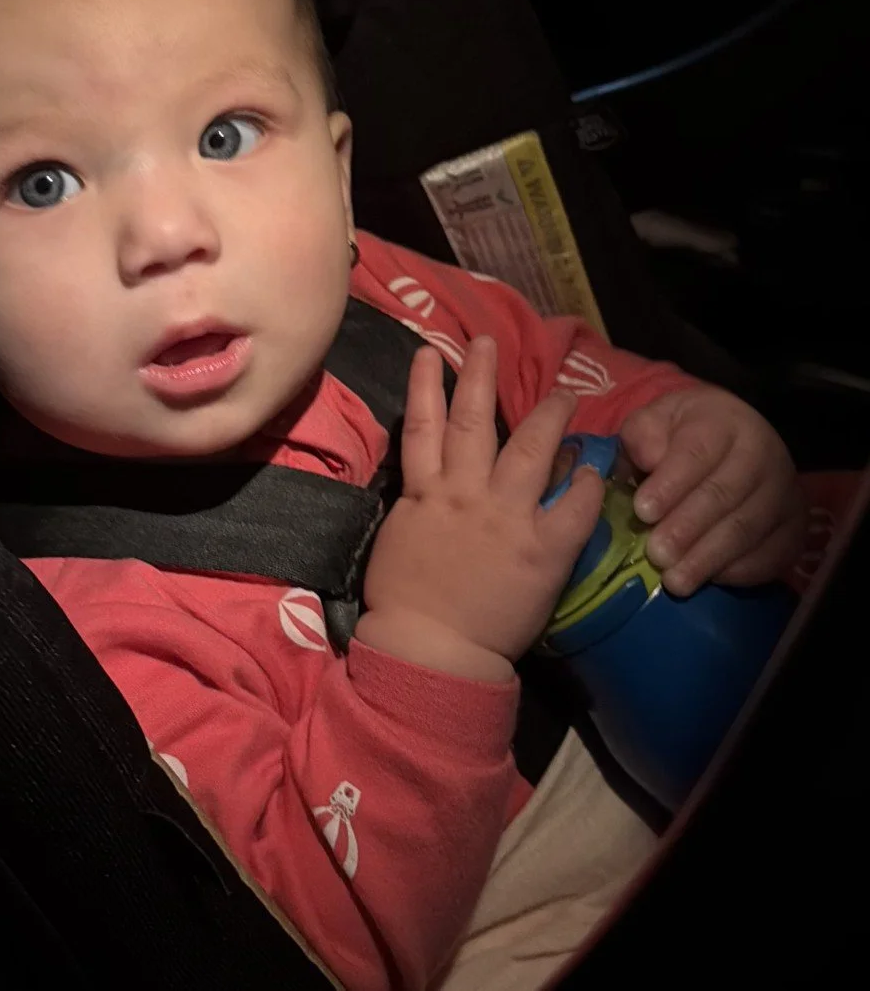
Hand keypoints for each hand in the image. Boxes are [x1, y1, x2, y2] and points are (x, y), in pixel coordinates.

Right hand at [357, 337, 605, 677]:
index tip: (433, 352)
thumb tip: (433, 484)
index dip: (427, 385)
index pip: (423, 427)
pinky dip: (584, 484)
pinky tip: (593, 467)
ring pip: (530, 452)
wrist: (429, 650)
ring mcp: (506, 518)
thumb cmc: (403, 603)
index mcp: (425, 495)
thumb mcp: (400, 540)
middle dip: (482, 378)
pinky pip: (571, 507)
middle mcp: (465, 495)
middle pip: (475, 423)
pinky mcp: (541, 549)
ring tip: (563, 393)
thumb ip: (420, 506)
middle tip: (491, 342)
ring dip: (548, 417)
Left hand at [620, 386, 805, 595]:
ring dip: (709, 557)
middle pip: (724, 494)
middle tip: (656, 554)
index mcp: (723, 422)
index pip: (697, 453)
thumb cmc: (680, 437)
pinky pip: (774, 553)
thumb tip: (649, 459)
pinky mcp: (795, 525)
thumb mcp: (654, 423)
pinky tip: (710, 581)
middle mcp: (763, 453)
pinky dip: (741, 571)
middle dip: (687, 528)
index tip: (643, 511)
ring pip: (747, 528)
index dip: (670, 484)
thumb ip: (643, 436)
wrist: (734, 443)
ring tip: (675, 580)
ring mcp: (785, 490)